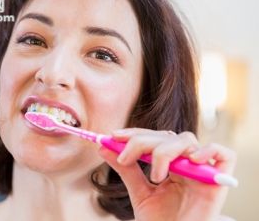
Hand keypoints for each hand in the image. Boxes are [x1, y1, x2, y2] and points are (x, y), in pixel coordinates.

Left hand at [98, 128, 236, 220]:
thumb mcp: (139, 193)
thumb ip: (126, 170)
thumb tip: (103, 148)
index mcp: (169, 164)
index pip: (154, 137)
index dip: (135, 133)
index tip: (114, 136)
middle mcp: (185, 163)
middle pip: (167, 136)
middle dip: (141, 142)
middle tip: (125, 158)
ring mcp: (202, 170)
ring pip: (186, 140)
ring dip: (164, 151)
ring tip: (155, 176)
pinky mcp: (219, 180)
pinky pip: (223, 155)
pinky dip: (208, 151)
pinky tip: (191, 161)